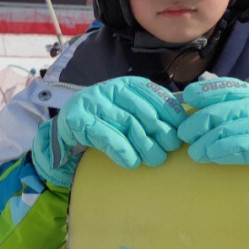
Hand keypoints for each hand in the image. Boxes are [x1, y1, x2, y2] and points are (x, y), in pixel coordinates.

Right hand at [31, 77, 186, 187]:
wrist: (64, 131)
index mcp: (126, 85)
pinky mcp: (78, 119)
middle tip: (170, 149)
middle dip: (161, 132)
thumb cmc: (104, 122)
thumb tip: (184, 122)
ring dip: (145, 146)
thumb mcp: (127, 112)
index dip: (171, 114)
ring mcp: (93, 102)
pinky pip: (106, 136)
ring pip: (127, 124)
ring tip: (154, 160)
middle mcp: (110, 89)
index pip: (155, 94)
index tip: (181, 132)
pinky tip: (131, 163)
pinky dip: (122, 151)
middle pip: (144, 111)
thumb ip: (151, 112)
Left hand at [177, 77, 248, 225]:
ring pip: (238, 127)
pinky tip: (213, 154)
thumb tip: (198, 83)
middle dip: (203, 120)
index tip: (187, 96)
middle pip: (230, 108)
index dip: (208, 90)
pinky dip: (231, 149)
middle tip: (183, 134)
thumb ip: (221, 102)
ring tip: (194, 152)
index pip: (230, 87)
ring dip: (212, 139)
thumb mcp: (241, 117)